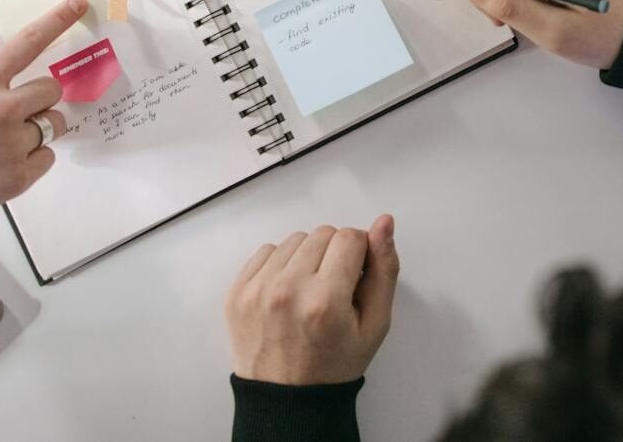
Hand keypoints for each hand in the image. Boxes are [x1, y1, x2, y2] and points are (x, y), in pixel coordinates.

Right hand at [0, 0, 82, 256]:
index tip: (78, 3)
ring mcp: (16, 144)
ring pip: (53, 125)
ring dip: (37, 130)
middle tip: (17, 114)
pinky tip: (4, 167)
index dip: (57, 20)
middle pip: (50, 90)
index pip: (27, 43)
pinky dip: (32, 161)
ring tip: (6, 145)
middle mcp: (4, 110)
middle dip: (39, 98)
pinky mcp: (21, 177)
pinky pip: (46, 158)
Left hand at [227, 215, 399, 385]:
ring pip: (295, 239)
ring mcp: (257, 290)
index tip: (355, 278)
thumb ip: (384, 271)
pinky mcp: (237, 292)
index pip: (350, 237)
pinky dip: (281, 264)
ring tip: (310, 291)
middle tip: (334, 288)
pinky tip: (289, 291)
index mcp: (326, 301)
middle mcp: (288, 290)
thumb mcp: (375, 325)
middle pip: (322, 234)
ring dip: (307, 257)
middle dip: (335, 254)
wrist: (287, 400)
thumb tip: (383, 224)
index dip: (360, 254)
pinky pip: (267, 251)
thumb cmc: (334, 365)